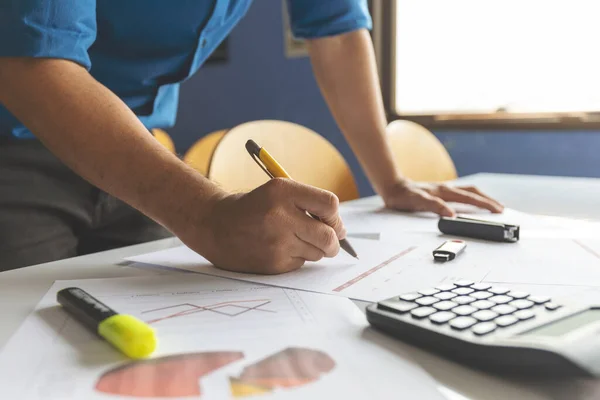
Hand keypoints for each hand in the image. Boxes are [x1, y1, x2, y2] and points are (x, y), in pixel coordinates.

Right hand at [183, 179, 345, 274]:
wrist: (214, 225)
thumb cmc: (253, 207)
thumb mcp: (278, 192)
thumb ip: (309, 204)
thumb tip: (341, 230)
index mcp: (283, 191)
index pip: (330, 205)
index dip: (335, 217)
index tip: (333, 222)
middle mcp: (280, 215)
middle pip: (329, 236)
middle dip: (334, 242)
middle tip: (330, 242)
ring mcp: (277, 241)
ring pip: (317, 252)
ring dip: (314, 249)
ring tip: (293, 240)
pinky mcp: (273, 262)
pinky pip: (301, 264)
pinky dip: (296, 258)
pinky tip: (279, 249)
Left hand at [381, 181, 503, 216]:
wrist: (391, 186)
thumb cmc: (402, 195)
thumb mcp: (416, 202)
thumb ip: (434, 207)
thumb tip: (452, 214)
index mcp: (443, 191)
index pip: (469, 197)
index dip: (484, 204)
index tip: (498, 210)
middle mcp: (445, 188)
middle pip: (473, 192)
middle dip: (488, 200)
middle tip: (501, 209)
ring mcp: (443, 189)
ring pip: (467, 191)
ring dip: (481, 197)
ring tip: (492, 205)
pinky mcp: (438, 192)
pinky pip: (459, 193)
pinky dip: (470, 197)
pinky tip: (470, 202)